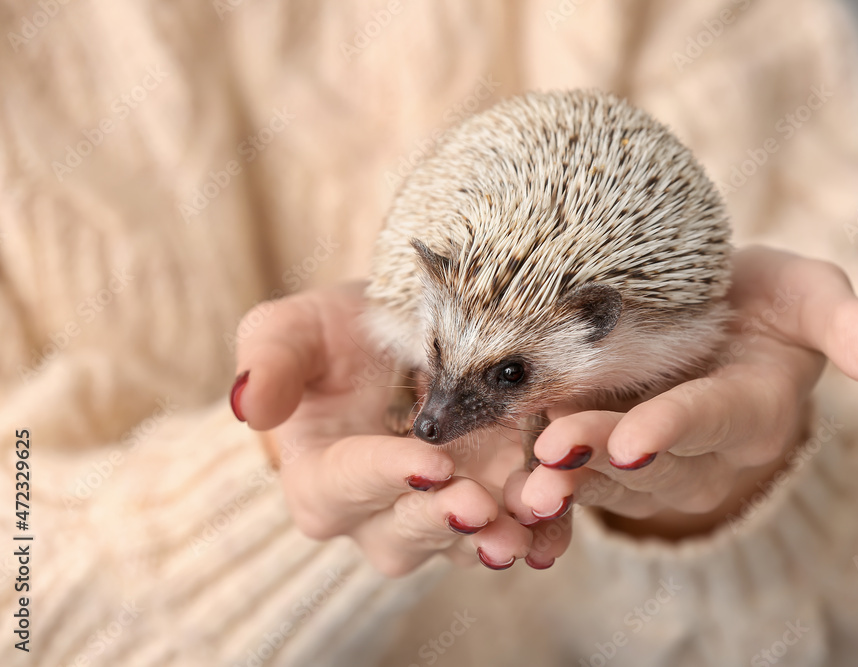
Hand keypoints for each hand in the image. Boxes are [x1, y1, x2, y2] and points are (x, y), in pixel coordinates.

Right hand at [231, 283, 569, 575]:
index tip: (427, 460)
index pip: (343, 486)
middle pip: (403, 533)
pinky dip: (539, 535)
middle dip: (442, 521)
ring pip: (460, 545)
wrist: (396, 336)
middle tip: (478, 504)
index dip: (384, 475)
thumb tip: (250, 406)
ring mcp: (434, 513)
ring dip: (495, 538)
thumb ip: (270, 361)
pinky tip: (558, 525)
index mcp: (319, 476)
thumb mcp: (294, 330)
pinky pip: (511, 534)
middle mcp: (374, 512)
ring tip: (528, 524)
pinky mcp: (486, 502)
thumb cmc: (335, 337)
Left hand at [510, 246, 857, 539]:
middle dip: (598, 455)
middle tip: (552, 450)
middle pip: (644, 457)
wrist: (715, 328)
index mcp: (745, 408)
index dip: (674, 431)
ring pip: (597, 474)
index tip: (634, 441)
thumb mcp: (810, 300)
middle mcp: (692, 446)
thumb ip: (849, 327)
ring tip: (516, 470)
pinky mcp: (597, 445)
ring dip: (557, 475)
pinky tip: (488, 468)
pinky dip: (528, 473)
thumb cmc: (764, 308)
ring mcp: (641, 452)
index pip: (710, 421)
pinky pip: (564, 468)